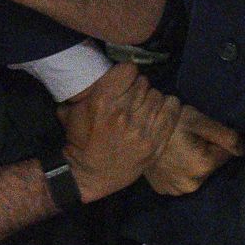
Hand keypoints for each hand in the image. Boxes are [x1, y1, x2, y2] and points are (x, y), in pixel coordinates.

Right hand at [57, 64, 176, 200]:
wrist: (89, 174)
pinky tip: (160, 112)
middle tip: (133, 98)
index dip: (127, 74)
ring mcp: (141, 129)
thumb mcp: (72, 111)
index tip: (125, 81)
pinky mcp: (154, 143)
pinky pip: (172, 111)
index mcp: (102, 101)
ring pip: (158, 95)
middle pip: (144, 83)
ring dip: (152, 99)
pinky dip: (168, 108)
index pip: (129, 70)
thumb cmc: (80, 140)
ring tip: (144, 108)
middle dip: (138, 88)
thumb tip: (98, 72)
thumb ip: (87, 89)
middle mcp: (123, 113)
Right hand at [144, 96, 242, 195]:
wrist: (138, 130)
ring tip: (178, 149)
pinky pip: (180, 181)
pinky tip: (170, 160)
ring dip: (193, 164)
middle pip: (210, 166)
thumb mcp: (201, 122)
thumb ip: (226, 136)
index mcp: (205, 166)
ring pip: (196, 175)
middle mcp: (193, 184)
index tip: (201, 133)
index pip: (225, 154)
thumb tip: (242, 151)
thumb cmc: (172, 122)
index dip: (216, 141)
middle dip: (205, 153)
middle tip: (188, 139)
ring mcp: (177, 190)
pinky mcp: (165, 190)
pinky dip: (179, 172)